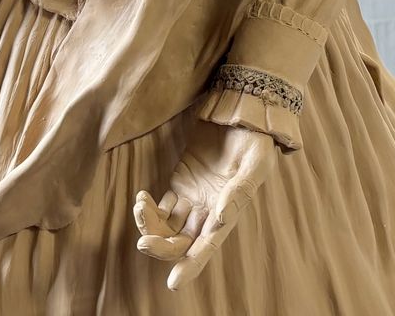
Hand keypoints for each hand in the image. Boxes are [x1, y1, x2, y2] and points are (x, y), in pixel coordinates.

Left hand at [134, 121, 275, 290]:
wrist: (242, 112)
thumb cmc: (254, 140)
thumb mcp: (255, 163)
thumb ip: (239, 192)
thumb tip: (218, 219)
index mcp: (228, 212)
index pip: (208, 246)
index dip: (192, 265)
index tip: (174, 282)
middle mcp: (208, 211)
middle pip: (181, 242)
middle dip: (162, 247)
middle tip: (144, 242)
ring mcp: (192, 198)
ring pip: (166, 227)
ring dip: (150, 226)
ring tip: (139, 207)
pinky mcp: (180, 182)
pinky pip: (160, 206)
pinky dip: (147, 208)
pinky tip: (140, 198)